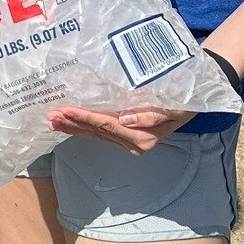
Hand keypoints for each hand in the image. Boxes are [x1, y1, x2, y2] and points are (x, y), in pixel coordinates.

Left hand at [46, 104, 192, 154]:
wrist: (193, 103)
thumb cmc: (183, 100)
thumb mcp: (173, 106)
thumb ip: (151, 114)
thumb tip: (125, 119)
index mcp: (142, 137)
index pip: (107, 125)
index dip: (85, 117)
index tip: (66, 110)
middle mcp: (133, 143)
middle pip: (97, 132)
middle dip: (73, 124)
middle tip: (50, 116)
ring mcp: (128, 142)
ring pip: (95, 134)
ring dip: (74, 127)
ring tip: (53, 120)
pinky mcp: (125, 137)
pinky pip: (101, 133)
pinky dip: (84, 127)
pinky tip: (70, 123)